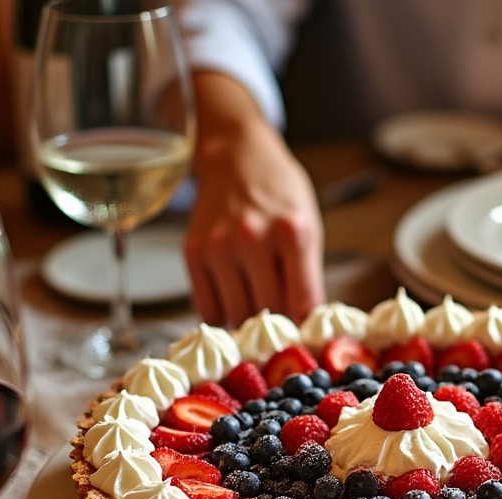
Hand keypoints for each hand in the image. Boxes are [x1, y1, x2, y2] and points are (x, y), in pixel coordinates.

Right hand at [184, 118, 324, 326]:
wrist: (237, 157)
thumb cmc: (280, 196)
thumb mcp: (309, 228)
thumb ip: (308, 277)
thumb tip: (305, 329)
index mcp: (292, 232)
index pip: (302, 303)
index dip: (305, 328)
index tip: (305, 338)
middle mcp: (252, 238)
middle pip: (267, 314)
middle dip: (278, 326)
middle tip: (281, 325)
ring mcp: (219, 246)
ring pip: (235, 316)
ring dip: (247, 322)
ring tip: (257, 304)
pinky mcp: (193, 252)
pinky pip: (206, 308)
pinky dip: (222, 313)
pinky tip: (234, 298)